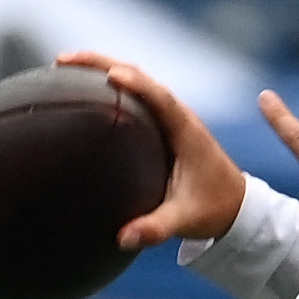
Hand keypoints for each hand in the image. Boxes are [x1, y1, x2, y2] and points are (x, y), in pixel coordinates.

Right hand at [63, 52, 255, 252]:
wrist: (236, 206)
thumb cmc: (213, 210)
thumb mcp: (185, 221)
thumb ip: (156, 229)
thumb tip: (123, 238)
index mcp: (186, 132)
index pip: (159, 97)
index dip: (135, 83)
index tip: (108, 75)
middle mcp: (178, 116)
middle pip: (139, 75)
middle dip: (101, 63)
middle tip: (62, 60)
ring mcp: (169, 116)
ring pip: (135, 78)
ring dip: (101, 67)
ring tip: (62, 66)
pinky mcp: (162, 122)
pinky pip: (134, 93)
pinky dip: (109, 82)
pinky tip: (81, 86)